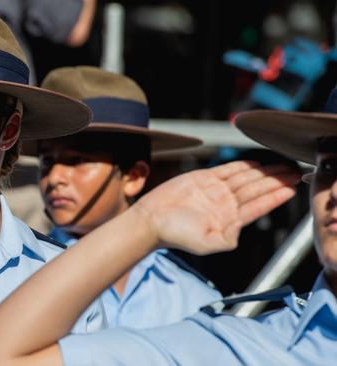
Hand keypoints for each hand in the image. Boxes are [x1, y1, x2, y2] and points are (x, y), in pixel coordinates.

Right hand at [133, 161, 299, 254]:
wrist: (151, 220)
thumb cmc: (175, 235)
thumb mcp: (204, 244)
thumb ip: (226, 240)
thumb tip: (240, 231)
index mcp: (229, 220)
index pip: (259, 206)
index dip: (276, 196)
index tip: (292, 188)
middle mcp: (225, 204)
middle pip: (256, 189)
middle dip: (277, 180)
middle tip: (295, 171)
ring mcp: (215, 191)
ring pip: (246, 178)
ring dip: (265, 172)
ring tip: (283, 166)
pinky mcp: (203, 179)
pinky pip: (228, 170)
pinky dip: (242, 165)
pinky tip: (257, 163)